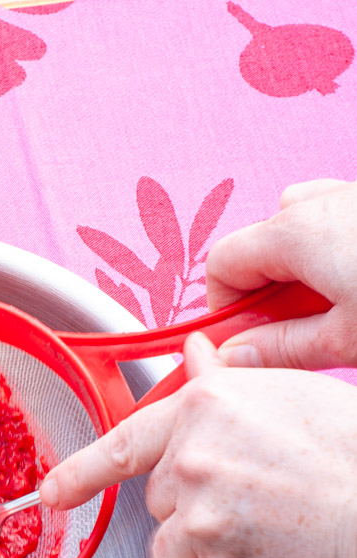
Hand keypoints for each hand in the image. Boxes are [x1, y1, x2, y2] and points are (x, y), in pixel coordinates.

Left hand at [40, 333, 356, 557]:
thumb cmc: (353, 450)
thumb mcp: (291, 393)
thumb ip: (227, 382)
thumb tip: (196, 355)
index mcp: (204, 411)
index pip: (122, 445)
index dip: (78, 474)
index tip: (48, 494)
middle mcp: (192, 464)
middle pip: (156, 505)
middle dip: (191, 508)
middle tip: (253, 503)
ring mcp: (205, 527)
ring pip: (168, 555)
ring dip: (201, 556)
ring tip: (260, 539)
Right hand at [207, 178, 356, 369]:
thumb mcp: (347, 339)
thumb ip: (281, 349)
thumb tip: (233, 356)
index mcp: (295, 232)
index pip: (221, 265)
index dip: (225, 310)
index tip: (246, 343)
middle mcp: (318, 201)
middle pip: (260, 249)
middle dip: (270, 295)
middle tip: (306, 335)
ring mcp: (350, 194)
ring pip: (301, 234)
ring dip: (306, 274)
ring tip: (345, 311)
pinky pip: (336, 223)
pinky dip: (337, 256)